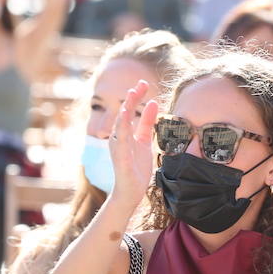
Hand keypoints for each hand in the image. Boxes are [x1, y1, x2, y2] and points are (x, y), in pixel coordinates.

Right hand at [107, 80, 159, 210]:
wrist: (131, 190)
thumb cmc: (137, 166)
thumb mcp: (145, 141)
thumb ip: (148, 123)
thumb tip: (154, 102)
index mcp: (126, 132)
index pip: (131, 110)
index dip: (137, 96)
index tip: (144, 82)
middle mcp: (119, 137)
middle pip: (125, 113)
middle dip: (132, 98)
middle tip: (141, 84)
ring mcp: (118, 146)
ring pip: (120, 124)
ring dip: (126, 109)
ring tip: (132, 95)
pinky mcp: (119, 157)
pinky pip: (120, 141)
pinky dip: (122, 128)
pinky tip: (124, 117)